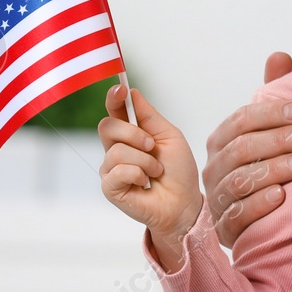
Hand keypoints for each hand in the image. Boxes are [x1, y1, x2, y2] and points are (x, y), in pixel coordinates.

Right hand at [98, 85, 201, 270]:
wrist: (184, 202)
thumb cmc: (178, 170)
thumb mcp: (169, 136)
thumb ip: (149, 116)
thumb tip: (131, 92)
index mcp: (131, 133)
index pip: (114, 110)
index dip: (113, 98)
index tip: (119, 89)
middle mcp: (116, 148)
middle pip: (107, 126)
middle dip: (134, 133)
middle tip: (152, 146)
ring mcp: (111, 168)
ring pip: (116, 151)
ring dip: (145, 160)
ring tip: (156, 171)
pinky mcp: (110, 187)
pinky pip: (117, 171)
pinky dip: (138, 174)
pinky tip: (146, 183)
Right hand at [201, 51, 291, 247]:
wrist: (268, 218)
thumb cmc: (272, 162)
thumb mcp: (274, 130)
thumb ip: (275, 95)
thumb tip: (278, 55)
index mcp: (223, 139)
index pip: (241, 120)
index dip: (271, 113)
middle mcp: (214, 167)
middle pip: (243, 148)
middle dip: (280, 140)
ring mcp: (217, 198)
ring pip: (242, 180)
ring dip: (276, 169)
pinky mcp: (225, 229)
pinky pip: (238, 215)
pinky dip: (260, 204)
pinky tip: (283, 196)